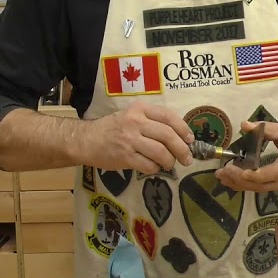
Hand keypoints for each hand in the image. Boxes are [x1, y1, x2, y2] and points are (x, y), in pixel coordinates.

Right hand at [79, 101, 193, 173]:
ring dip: (170, 161)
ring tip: (170, 164)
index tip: (190, 139)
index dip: (183, 129)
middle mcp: (135, 122)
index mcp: (140, 109)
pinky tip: (154, 168)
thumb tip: (179, 136)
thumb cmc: (113, 129)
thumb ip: (152, 121)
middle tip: (187, 158)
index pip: (168, 116)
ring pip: (160, 152)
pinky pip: (148, 165)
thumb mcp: (132, 116)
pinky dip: (155, 168)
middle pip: (167, 135)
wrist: (87, 140)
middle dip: (182, 149)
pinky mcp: (124, 156)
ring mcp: (129, 139)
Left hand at [215, 121, 277, 192]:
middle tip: (222, 171)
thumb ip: (267, 129)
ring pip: (260, 189)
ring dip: (239, 184)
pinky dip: (246, 184)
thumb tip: (244, 125)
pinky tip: (232, 181)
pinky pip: (261, 188)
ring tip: (221, 176)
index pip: (272, 173)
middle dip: (240, 179)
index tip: (236, 169)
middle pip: (262, 185)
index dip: (253, 174)